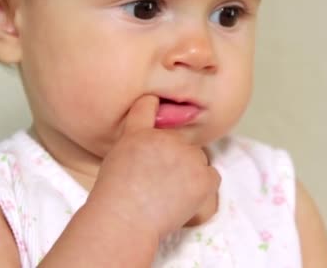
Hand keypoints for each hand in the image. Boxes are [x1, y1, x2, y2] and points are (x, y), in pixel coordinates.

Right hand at [87, 95, 220, 240]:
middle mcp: (166, 138)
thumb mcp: (116, 159)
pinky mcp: (203, 176)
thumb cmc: (114, 198)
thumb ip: (134, 139)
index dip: (152, 106)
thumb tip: (149, 126)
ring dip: (189, 173)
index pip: (147, 106)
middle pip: (181, 143)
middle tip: (156, 184)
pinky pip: (212, 176)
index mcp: (140, 132)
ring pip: (197, 160)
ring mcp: (187, 156)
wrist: (123, 221)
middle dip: (174, 160)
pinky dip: (202, 187)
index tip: (154, 106)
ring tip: (167, 194)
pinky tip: (183, 198)